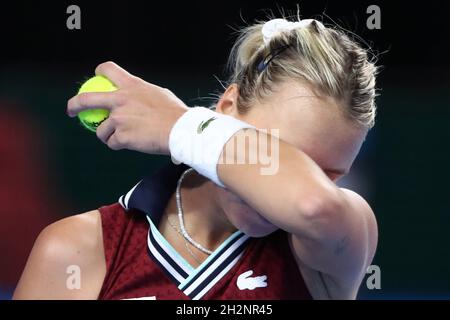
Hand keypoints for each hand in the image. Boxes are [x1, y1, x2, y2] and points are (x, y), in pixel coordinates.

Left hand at [67, 61, 187, 153]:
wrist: (181, 131)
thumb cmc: (175, 114)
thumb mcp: (159, 94)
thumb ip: (142, 94)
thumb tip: (136, 96)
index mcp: (131, 85)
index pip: (107, 70)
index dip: (99, 73)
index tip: (95, 81)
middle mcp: (120, 100)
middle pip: (86, 99)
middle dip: (74, 105)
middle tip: (72, 111)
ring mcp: (119, 119)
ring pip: (101, 130)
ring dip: (107, 135)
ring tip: (122, 138)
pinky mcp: (121, 136)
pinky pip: (112, 143)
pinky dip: (118, 145)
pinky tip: (130, 145)